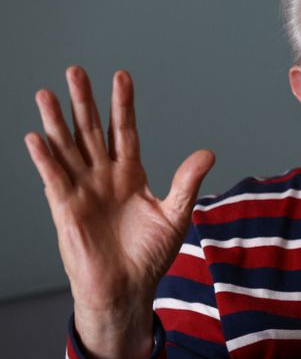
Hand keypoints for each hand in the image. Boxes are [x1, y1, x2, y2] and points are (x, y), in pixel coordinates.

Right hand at [25, 66, 213, 358]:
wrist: (128, 288)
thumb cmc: (150, 254)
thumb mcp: (175, 214)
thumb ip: (187, 182)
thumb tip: (207, 153)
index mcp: (130, 174)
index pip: (124, 131)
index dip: (122, 105)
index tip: (121, 76)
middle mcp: (104, 176)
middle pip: (91, 131)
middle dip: (84, 101)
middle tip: (75, 70)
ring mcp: (83, 190)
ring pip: (67, 148)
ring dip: (56, 122)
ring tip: (47, 92)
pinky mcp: (66, 209)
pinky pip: (54, 179)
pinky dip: (45, 159)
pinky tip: (36, 136)